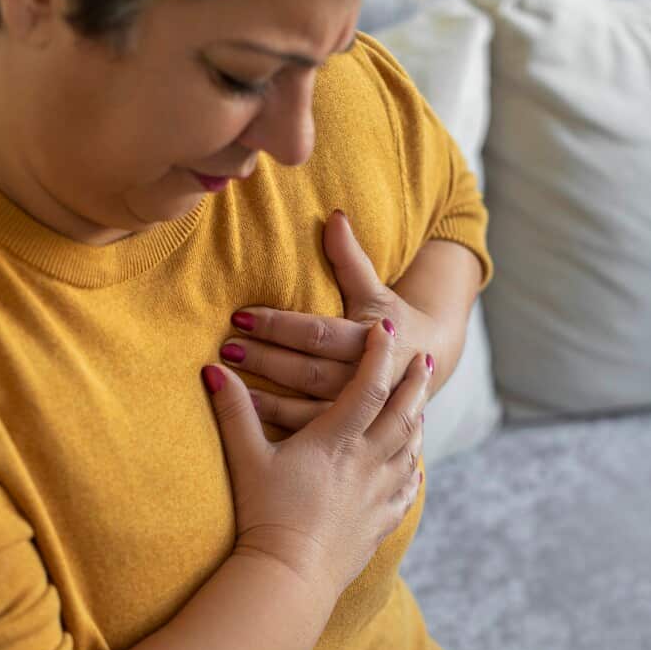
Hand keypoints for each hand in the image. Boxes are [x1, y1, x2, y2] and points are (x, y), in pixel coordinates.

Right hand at [202, 321, 431, 598]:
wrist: (288, 578)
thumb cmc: (264, 515)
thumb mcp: (246, 458)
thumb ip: (233, 410)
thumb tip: (212, 368)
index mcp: (337, 440)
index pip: (368, 386)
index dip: (379, 355)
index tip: (387, 330)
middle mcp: (368, 462)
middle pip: (403, 412)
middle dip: (414, 382)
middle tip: (424, 360)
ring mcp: (379, 494)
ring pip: (411, 447)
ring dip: (417, 419)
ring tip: (419, 403)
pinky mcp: (381, 522)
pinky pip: (408, 489)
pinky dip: (414, 469)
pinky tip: (414, 465)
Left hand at [221, 210, 440, 429]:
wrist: (424, 368)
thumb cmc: (390, 320)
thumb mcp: (375, 289)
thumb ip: (350, 258)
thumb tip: (334, 215)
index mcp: (376, 341)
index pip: (319, 333)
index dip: (279, 325)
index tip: (240, 316)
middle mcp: (370, 379)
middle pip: (309, 371)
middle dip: (266, 359)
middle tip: (226, 346)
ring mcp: (361, 412)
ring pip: (308, 408)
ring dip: (266, 398)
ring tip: (228, 383)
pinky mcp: (351, 434)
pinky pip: (311, 432)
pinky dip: (279, 426)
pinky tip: (249, 416)